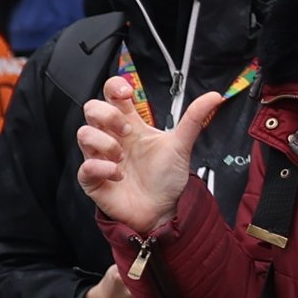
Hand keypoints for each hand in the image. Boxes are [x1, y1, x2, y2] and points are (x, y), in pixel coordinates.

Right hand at [80, 72, 217, 234]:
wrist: (164, 210)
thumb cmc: (167, 178)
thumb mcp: (181, 145)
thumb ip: (194, 119)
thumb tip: (214, 96)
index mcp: (130, 124)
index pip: (111, 94)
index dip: (114, 87)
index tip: (126, 93)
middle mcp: (112, 138)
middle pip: (91, 108)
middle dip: (108, 115)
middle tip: (128, 131)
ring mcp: (100, 157)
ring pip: (83, 133)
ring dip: (105, 142)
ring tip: (123, 157)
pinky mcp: (94, 180)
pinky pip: (84, 167)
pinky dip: (101, 167)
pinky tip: (118, 174)